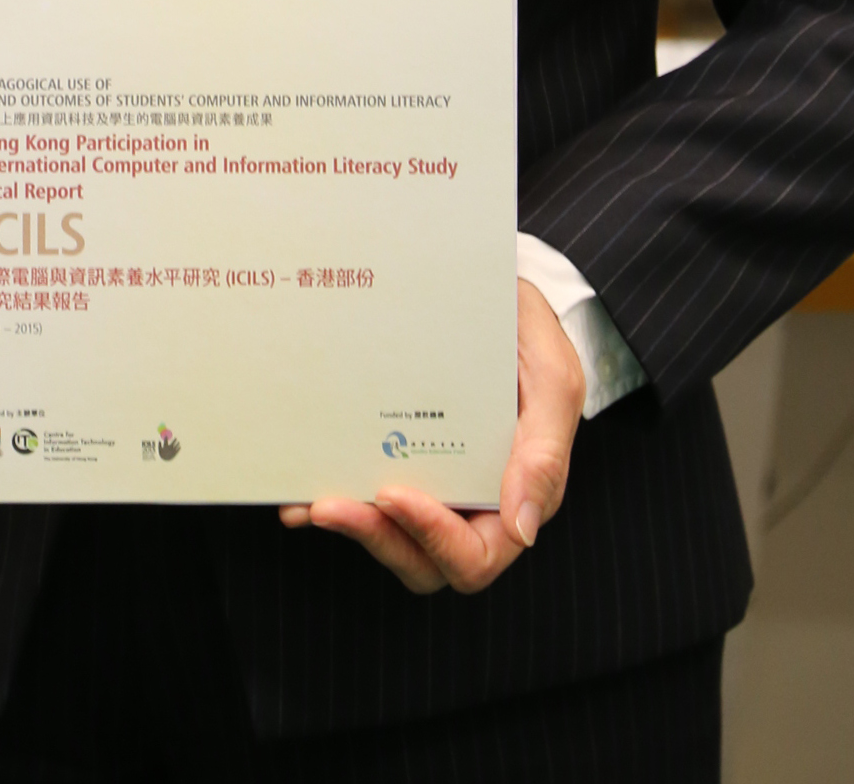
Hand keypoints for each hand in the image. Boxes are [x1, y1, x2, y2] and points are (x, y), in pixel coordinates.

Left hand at [277, 281, 585, 593]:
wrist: (497, 292)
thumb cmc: (531, 336)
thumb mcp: (554, 381)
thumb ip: (545, 454)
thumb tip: (523, 531)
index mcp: (516, 495)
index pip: (477, 554)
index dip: (434, 537)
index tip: (395, 493)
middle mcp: (474, 504)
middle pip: (426, 561)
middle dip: (377, 537)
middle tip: (329, 504)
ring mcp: (435, 485)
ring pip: (392, 538)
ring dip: (352, 526)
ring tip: (308, 501)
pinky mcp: (403, 459)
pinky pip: (368, 499)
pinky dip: (337, 499)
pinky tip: (299, 494)